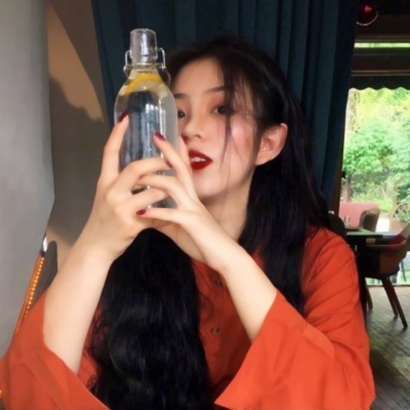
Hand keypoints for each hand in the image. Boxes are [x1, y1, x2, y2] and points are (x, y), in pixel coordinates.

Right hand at [77, 117, 170, 263]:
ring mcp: (120, 207)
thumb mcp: (107, 197)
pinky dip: (164, 212)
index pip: (109, 153)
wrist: (96, 246)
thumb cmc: (104, 220)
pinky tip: (170, 214)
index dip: (117, 134)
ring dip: (166, 188)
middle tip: (170, 160)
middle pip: (136, 168)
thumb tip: (143, 170)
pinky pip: (155, 212)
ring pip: (151, 190)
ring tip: (176, 187)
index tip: (127, 117)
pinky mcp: (131, 223)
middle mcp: (111, 191)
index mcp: (104, 182)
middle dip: (157, 162)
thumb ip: (122, 183)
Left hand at [136, 133, 239, 272]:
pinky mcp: (192, 224)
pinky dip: (156, 213)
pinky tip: (142, 213)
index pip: (184, 170)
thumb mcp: (180, 227)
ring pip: (175, 186)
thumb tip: (146, 213)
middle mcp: (193, 199)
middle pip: (181, 169)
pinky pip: (172, 215)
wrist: (224, 257)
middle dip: (169, 152)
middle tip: (155, 136)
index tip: (165, 136)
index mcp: (191, 198)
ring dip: (155, 180)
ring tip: (137, 177)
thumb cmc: (204, 241)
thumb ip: (164, 218)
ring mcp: (193, 209)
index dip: (176, 152)